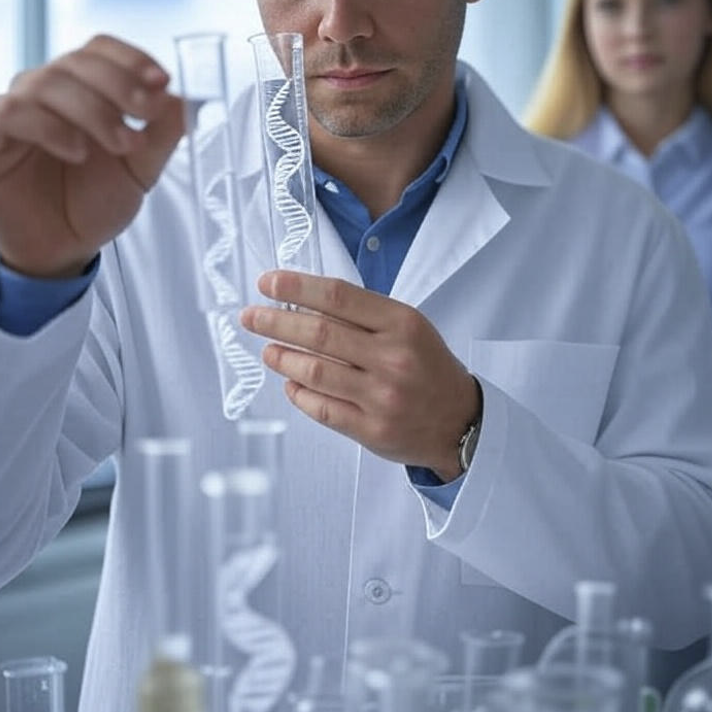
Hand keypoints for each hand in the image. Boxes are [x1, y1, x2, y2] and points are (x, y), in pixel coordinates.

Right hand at [0, 35, 184, 277]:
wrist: (61, 250)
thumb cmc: (92, 204)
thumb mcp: (141, 170)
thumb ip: (162, 135)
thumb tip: (185, 100)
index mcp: (82, 90)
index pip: (99, 50)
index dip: (131, 58)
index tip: (162, 81)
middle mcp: (46, 93)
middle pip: (77, 62)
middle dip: (119, 85)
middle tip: (146, 112)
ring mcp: (17, 112)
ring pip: (48, 83)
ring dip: (93, 110)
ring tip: (120, 144)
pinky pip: (13, 113)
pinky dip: (51, 127)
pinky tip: (77, 151)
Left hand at [239, 270, 480, 480]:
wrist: (461, 421)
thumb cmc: (427, 366)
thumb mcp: (409, 327)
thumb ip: (363, 315)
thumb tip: (302, 301)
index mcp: (403, 324)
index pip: (339, 297)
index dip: (296, 287)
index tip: (267, 282)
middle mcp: (393, 358)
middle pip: (319, 333)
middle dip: (276, 321)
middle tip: (251, 316)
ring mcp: (381, 396)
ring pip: (315, 371)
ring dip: (282, 357)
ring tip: (268, 349)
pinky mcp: (372, 430)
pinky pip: (322, 408)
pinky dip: (298, 393)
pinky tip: (289, 381)